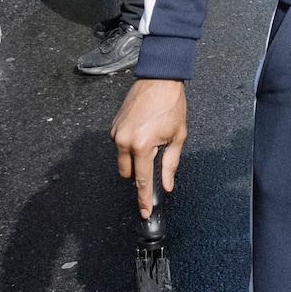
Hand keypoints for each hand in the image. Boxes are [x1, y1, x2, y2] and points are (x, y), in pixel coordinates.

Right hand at [111, 78, 187, 218]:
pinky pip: (119, 145)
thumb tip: (166, 185)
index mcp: (142, 145)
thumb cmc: (171, 105)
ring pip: (122, 160)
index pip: (141, 181)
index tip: (145, 212)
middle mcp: (124, 141)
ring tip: (151, 140)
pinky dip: (129, 146)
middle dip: (138, 173)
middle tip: (154, 159)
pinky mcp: (113, 127)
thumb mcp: (178, 135)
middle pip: (127, 174)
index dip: (144, 199)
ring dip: (134, 158)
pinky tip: (143, 132)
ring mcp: (116, 133)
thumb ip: (171, 164)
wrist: (159, 79)